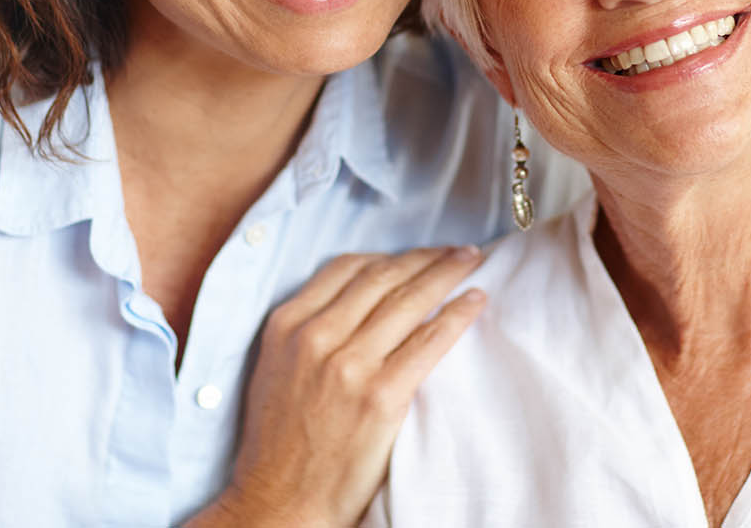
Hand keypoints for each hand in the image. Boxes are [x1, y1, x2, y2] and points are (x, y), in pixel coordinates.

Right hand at [187, 246, 486, 527]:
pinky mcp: (381, 396)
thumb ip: (309, 329)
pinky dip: (457, 316)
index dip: (389, 256)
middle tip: (457, 250)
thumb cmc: (279, 442)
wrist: (280, 500)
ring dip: (447, 274)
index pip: (347, 268)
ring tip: (472, 262)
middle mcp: (316, 336)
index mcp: (288, 325)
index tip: (415, 254)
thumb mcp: (275, 367)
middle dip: (425, 258)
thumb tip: (358, 301)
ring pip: (409, 301)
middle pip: (383, 277)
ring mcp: (349, 365)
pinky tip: (475, 302)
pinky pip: (429, 342)